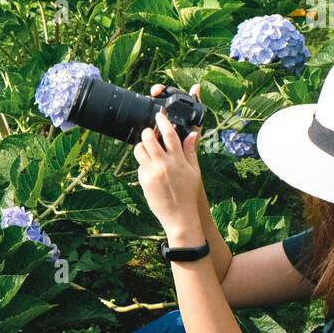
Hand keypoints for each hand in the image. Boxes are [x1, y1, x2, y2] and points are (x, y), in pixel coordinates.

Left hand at [135, 88, 204, 243]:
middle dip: (147, 132)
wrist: (179, 216)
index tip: (159, 116)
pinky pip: (139, 167)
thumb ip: (191, 151)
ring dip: (141, 146)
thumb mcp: (194, 171)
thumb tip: (192, 133)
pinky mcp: (144, 181)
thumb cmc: (189, 194)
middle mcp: (164, 164)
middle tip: (149, 132)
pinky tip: (151, 170)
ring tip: (147, 149)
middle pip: (149, 139)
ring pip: (139, 150)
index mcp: (178, 160)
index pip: (169, 134)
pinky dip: (143, 165)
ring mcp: (152, 172)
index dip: (163, 122)